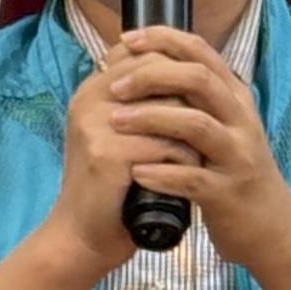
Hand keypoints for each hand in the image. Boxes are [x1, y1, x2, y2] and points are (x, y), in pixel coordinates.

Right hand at [45, 55, 175, 285]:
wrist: (84, 236)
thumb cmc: (111, 188)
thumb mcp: (119, 136)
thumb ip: (141, 106)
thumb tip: (184, 76)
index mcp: (92, 89)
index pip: (141, 53)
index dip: (176, 71)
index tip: (196, 100)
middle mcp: (90, 98)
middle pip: (158, 72)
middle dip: (190, 98)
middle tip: (206, 126)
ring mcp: (96, 124)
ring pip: (169, 107)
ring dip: (192, 131)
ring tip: (198, 152)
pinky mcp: (107, 154)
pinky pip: (167, 145)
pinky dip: (186, 161)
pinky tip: (188, 175)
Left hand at [99, 27, 290, 289]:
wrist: (273, 229)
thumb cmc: (235, 175)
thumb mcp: (224, 128)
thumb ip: (196, 99)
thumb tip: (148, 66)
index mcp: (235, 98)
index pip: (201, 52)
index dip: (162, 39)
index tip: (125, 40)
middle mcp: (241, 121)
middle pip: (198, 79)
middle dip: (151, 75)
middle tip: (114, 86)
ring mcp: (237, 156)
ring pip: (195, 124)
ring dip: (151, 119)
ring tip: (115, 122)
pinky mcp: (228, 193)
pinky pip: (193, 178)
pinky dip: (162, 173)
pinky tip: (136, 171)